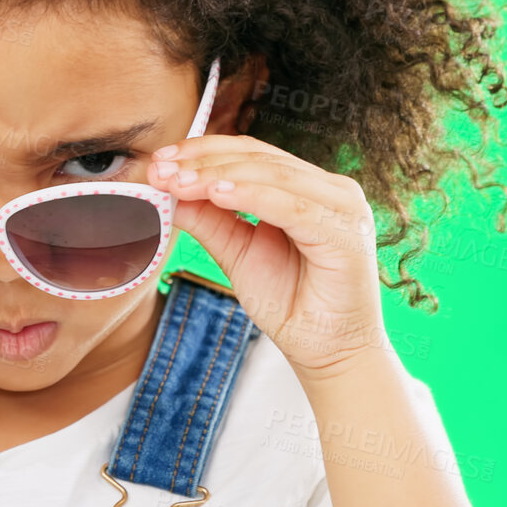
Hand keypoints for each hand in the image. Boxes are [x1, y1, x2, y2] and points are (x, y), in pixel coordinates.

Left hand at [146, 135, 388, 374]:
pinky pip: (291, 207)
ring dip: (218, 175)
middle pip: (260, 158)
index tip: (160, 160)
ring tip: (178, 182)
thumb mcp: (237, 254)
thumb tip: (171, 191)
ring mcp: (343, 209)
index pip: (252, 154)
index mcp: (309, 189)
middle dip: (204, 161)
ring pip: (273, 176)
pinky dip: (251, 196)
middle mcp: (331, 190)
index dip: (203, 151)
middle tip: (161, 169)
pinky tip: (216, 194)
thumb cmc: (290, 305)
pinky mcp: (346, 234)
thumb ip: (210, 220)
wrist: (329, 354)